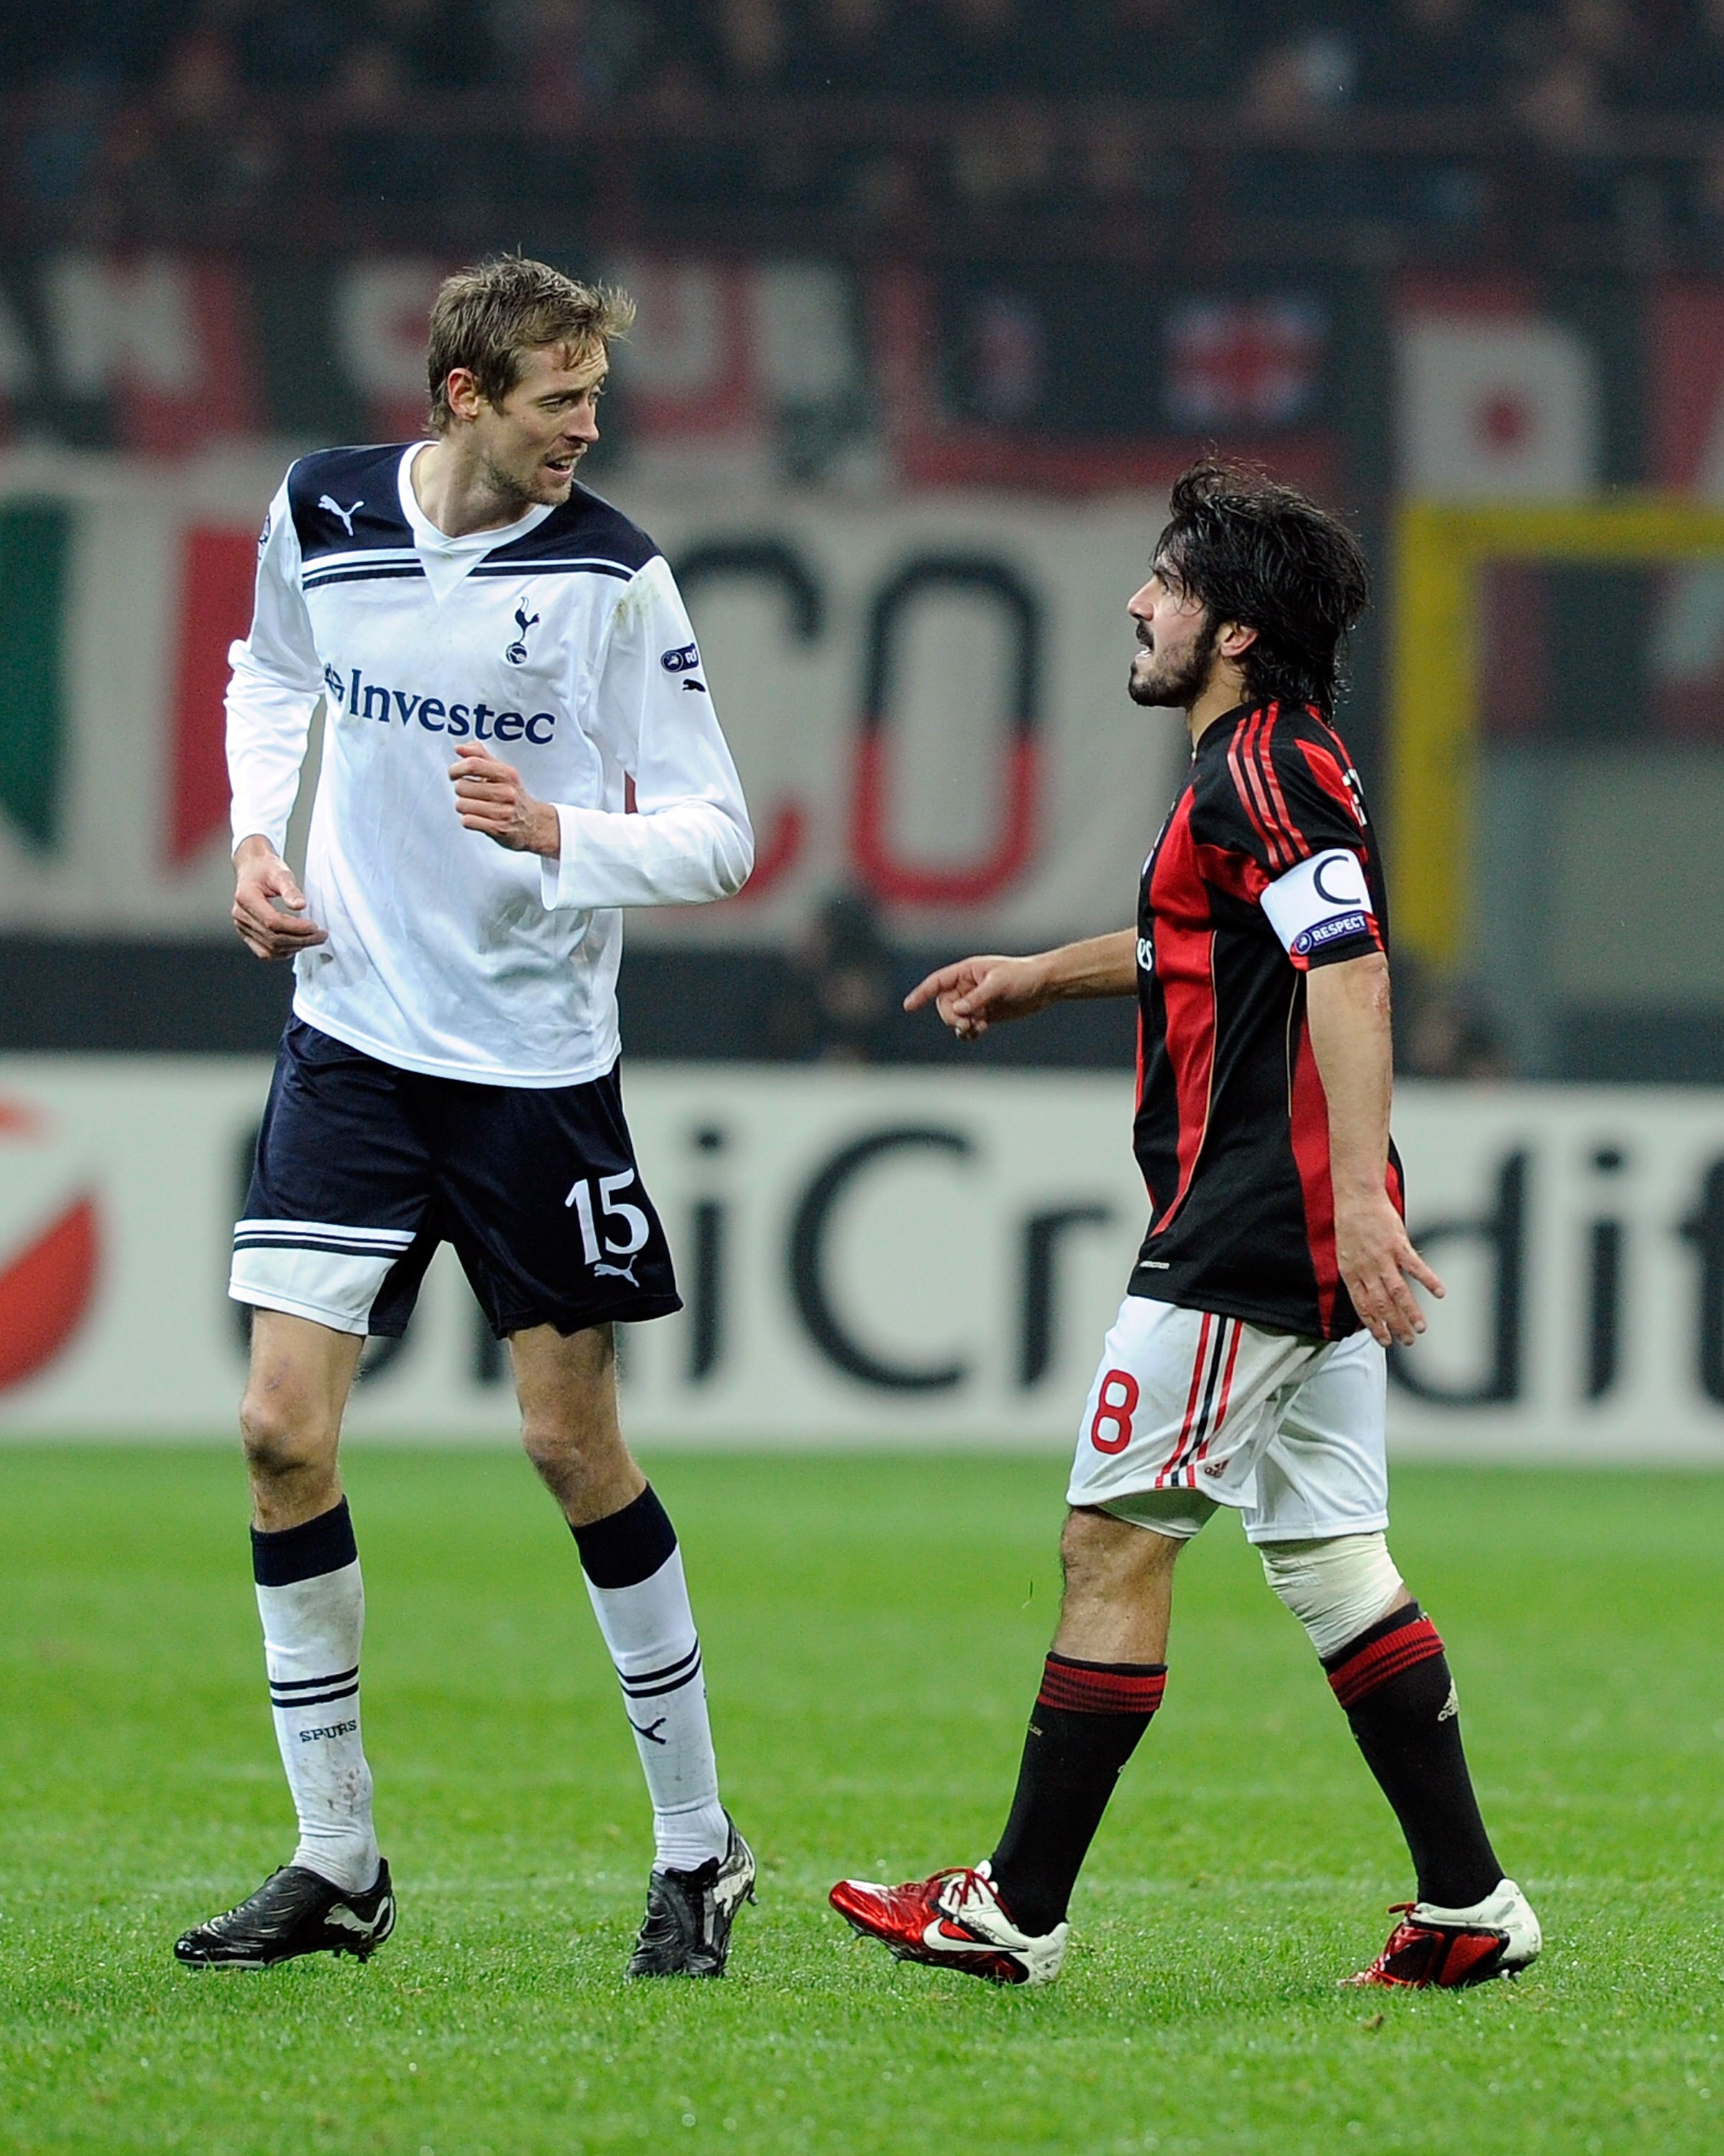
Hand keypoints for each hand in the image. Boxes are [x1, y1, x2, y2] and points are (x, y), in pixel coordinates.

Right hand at [231, 836, 326, 960]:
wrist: (252, 868)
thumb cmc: (265, 868)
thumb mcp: (280, 873)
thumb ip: (290, 889)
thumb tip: (300, 905)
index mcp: (246, 898)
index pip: (272, 921)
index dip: (296, 928)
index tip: (314, 927)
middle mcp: (241, 915)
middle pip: (273, 938)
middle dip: (301, 939)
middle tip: (321, 935)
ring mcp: (242, 926)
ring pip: (270, 949)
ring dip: (294, 947)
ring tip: (313, 939)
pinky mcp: (246, 933)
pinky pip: (264, 952)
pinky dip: (283, 952)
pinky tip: (297, 944)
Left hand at [449, 745, 559, 855]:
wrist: (535, 824)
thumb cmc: (514, 796)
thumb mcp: (502, 772)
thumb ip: (480, 756)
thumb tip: (459, 748)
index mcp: (507, 774)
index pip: (473, 764)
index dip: (456, 768)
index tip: (453, 773)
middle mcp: (507, 792)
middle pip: (462, 786)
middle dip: (460, 790)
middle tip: (470, 793)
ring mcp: (503, 811)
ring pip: (461, 805)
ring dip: (463, 806)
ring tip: (475, 806)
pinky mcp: (498, 829)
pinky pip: (467, 821)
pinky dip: (468, 820)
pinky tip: (478, 818)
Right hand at [903, 953, 1054, 1039]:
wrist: (1044, 985)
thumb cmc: (1023, 976)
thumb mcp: (999, 984)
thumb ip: (977, 997)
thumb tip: (957, 1010)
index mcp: (966, 972)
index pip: (937, 983)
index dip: (921, 994)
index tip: (908, 1006)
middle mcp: (967, 986)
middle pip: (944, 1006)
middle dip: (951, 1017)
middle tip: (968, 1023)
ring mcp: (974, 1001)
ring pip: (954, 1018)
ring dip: (961, 1026)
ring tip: (978, 1028)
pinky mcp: (984, 1014)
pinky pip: (967, 1027)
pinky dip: (969, 1032)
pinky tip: (979, 1031)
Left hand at [1334, 1189, 1444, 1348]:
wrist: (1357, 1197)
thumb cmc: (1351, 1224)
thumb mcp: (1346, 1253)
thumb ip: (1358, 1276)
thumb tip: (1367, 1296)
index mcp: (1351, 1273)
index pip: (1363, 1307)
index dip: (1374, 1326)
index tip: (1385, 1341)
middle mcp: (1366, 1269)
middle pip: (1381, 1304)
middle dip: (1394, 1325)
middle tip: (1407, 1340)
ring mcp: (1382, 1257)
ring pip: (1397, 1291)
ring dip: (1410, 1311)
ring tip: (1421, 1327)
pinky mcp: (1397, 1244)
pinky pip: (1415, 1266)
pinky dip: (1428, 1280)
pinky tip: (1440, 1293)